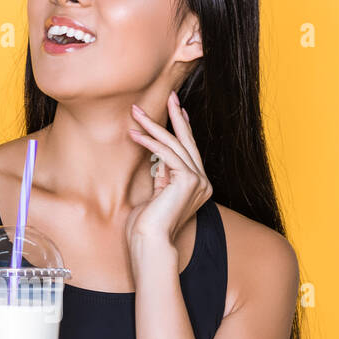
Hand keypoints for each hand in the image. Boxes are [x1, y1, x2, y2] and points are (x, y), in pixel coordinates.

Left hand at [125, 90, 211, 252]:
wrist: (150, 242)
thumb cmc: (148, 225)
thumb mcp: (157, 194)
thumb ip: (163, 177)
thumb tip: (160, 160)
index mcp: (199, 186)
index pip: (190, 151)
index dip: (184, 129)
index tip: (177, 111)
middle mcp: (203, 182)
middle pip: (188, 142)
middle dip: (176, 117)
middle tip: (169, 95)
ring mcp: (198, 181)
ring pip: (175, 145)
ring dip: (154, 126)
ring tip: (137, 112)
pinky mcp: (188, 180)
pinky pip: (167, 154)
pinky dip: (150, 142)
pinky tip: (135, 133)